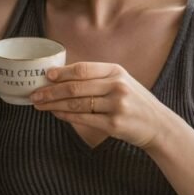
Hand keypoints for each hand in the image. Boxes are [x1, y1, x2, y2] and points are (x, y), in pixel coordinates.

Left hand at [28, 61, 170, 149]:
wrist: (158, 125)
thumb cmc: (135, 102)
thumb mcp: (122, 82)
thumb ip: (98, 77)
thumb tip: (63, 77)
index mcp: (116, 72)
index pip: (83, 69)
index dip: (61, 72)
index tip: (45, 76)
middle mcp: (117, 87)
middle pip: (76, 88)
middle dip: (51, 91)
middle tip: (35, 94)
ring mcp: (116, 106)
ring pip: (77, 104)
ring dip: (54, 105)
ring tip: (40, 105)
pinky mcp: (114, 125)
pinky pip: (83, 119)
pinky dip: (66, 116)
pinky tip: (56, 114)